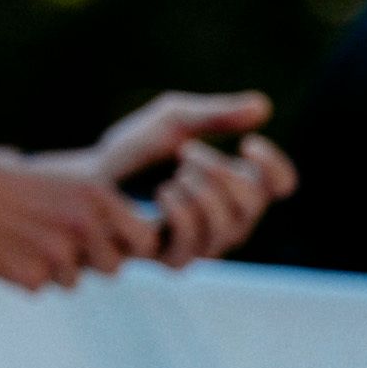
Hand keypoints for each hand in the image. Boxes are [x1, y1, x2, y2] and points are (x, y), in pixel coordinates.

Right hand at [0, 146, 155, 290]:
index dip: (131, 248)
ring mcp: (58, 252)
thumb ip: (104, 216)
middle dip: (90, 264)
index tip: (115, 246)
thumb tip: (146, 248)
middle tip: (54, 243)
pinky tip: (3, 251)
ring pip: (74, 282)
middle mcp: (84, 225)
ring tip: (22, 240)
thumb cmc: (12, 191)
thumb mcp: (66, 187)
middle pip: (113, 268)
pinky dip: (24, 277)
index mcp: (97, 198)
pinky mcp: (31, 276)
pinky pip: (41, 288)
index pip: (146, 240)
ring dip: (54, 271)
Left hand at [55, 91, 296, 265]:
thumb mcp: (172, 120)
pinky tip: (163, 193)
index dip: (274, 167)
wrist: (85, 180)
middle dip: (222, 173)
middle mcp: (229, 219)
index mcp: (237, 184)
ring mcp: (206, 243)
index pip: (281, 184)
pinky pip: (196, 246)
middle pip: (254, 204)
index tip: (248, 144)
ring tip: (173, 176)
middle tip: (187, 153)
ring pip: (229, 228)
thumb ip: (215, 114)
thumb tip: (263, 107)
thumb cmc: (132, 151)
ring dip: (202, 194)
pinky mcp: (176, 260)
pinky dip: (182, 215)